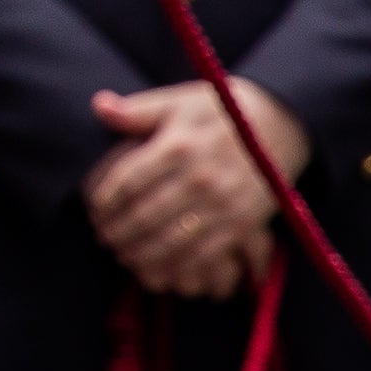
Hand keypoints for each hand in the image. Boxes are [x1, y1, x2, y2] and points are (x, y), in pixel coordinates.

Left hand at [86, 78, 310, 298]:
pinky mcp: (243, 223)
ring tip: (123, 256)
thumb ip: (137, 110)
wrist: (278, 124)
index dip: (105, 200)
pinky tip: (159, 269)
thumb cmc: (218, 110)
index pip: (128, 180)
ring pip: (172, 240)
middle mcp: (200, 176)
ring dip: (142, 253)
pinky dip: (178, 267)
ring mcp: (223, 203)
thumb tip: (99, 105)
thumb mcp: (178, 101)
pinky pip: (205, 254)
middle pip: (146, 214)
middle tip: (103, 238)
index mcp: (178, 144)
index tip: (92, 211)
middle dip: (119, 231)